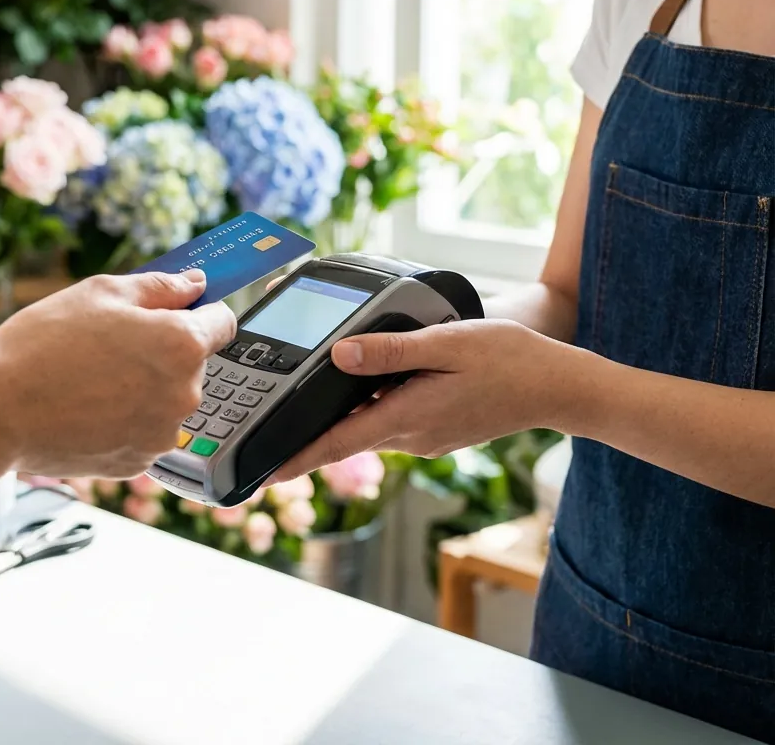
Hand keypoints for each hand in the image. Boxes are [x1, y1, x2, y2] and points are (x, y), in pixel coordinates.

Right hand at [0, 270, 235, 478]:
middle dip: (164, 350)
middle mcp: (184, 394)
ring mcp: (162, 434)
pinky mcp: (138, 462)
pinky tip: (87, 407)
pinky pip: (144, 430)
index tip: (180, 310)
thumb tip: (197, 284)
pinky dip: (125, 419)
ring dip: (145, 387)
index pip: (223, 322)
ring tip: (93, 378)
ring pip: (167, 399)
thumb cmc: (44, 344)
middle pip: (193, 363)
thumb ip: (162, 287)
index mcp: (182, 346)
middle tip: (113, 343)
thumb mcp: (103, 292)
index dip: (202, 311)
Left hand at [272, 319, 568, 481]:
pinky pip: (393, 421)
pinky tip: (369, 385)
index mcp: (409, 416)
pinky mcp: (438, 430)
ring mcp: (427, 437)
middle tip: (270, 430)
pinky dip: (372, 409)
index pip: (338, 443)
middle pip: (348, 436)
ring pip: (371, 426)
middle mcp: (413, 435)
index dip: (296, 460)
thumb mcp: (447, 344)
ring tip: (311, 400)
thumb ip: (392, 351)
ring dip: (342, 418)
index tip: (261, 475)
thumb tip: (340, 356)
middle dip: (310, 435)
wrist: (557, 387)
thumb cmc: (508, 361)